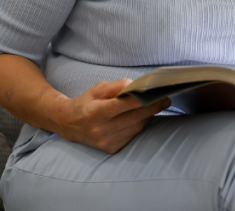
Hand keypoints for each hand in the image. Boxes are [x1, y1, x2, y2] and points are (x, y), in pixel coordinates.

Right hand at [50, 78, 169, 153]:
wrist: (69, 124)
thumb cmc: (86, 102)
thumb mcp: (97, 88)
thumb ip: (117, 85)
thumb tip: (135, 86)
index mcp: (94, 112)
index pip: (120, 106)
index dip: (139, 99)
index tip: (156, 93)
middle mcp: (100, 130)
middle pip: (133, 118)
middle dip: (152, 108)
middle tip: (165, 99)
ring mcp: (106, 142)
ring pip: (135, 128)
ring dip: (147, 116)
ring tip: (156, 106)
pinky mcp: (111, 149)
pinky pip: (132, 136)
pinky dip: (139, 125)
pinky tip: (142, 117)